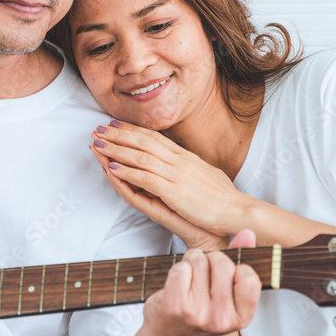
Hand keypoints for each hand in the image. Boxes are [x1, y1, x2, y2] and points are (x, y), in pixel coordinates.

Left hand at [91, 121, 250, 248]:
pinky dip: (125, 171)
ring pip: (139, 156)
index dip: (133, 130)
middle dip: (118, 134)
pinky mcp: (174, 192)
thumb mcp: (205, 175)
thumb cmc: (224, 198)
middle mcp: (179, 161)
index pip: (154, 137)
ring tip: (97, 144)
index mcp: (186, 157)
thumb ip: (189, 168)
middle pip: (143, 142)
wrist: (239, 211)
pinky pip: (144, 178)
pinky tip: (110, 167)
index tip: (116, 125)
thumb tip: (180, 163)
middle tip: (97, 128)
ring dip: (115, 149)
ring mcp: (176, 175)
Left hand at [139, 231, 260, 335]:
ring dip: (192, 262)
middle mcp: (221, 318)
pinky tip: (178, 284)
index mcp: (241, 317)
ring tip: (190, 280)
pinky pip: (181, 267)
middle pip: (222, 263)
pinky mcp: (175, 305)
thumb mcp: (225, 294)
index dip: (236, 268)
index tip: (226, 277)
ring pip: (199, 260)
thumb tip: (248, 233)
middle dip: (211, 260)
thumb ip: (238, 260)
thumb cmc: (200, 312)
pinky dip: (178, 268)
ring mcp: (198, 313)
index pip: (249, 277)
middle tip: (204, 276)